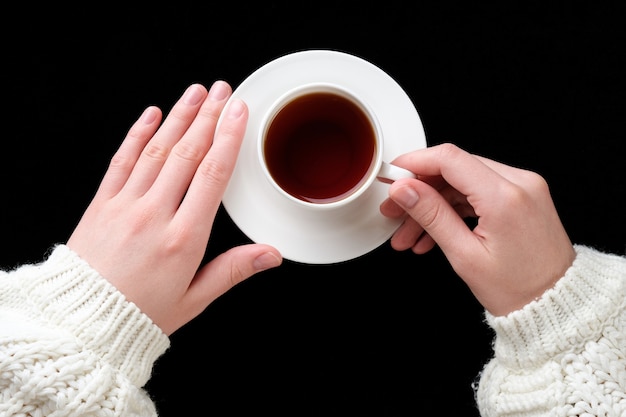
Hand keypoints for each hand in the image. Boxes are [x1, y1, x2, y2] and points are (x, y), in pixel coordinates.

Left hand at [67, 81, 281, 334]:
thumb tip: (272, 254)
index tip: (239, 111)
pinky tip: (151, 115)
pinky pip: (121, 161)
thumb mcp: (194, 299)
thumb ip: (234, 270)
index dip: (228, 138)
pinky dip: (136, 134)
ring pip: (156, 151)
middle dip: (208, 117)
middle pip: (186, 154)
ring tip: (195, 92)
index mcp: (183, 238)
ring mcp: (125, 206)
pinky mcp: (101, 204)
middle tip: (223, 90)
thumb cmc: (140, 314)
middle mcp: (154, 214)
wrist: (82, 324)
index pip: (212, 175)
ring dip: (178, 117)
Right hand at [380, 143, 575, 315]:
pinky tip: (433, 234)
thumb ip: (431, 215)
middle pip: (454, 169)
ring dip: (433, 205)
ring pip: (462, 183)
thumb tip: (403, 190)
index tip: (392, 174)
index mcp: (505, 196)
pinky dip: (453, 209)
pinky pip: (478, 193)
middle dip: (419, 190)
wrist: (558, 305)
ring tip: (409, 234)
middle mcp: (519, 183)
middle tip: (394, 211)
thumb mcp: (464, 255)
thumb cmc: (519, 290)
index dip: (414, 163)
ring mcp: (523, 188)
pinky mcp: (522, 196)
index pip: (449, 159)